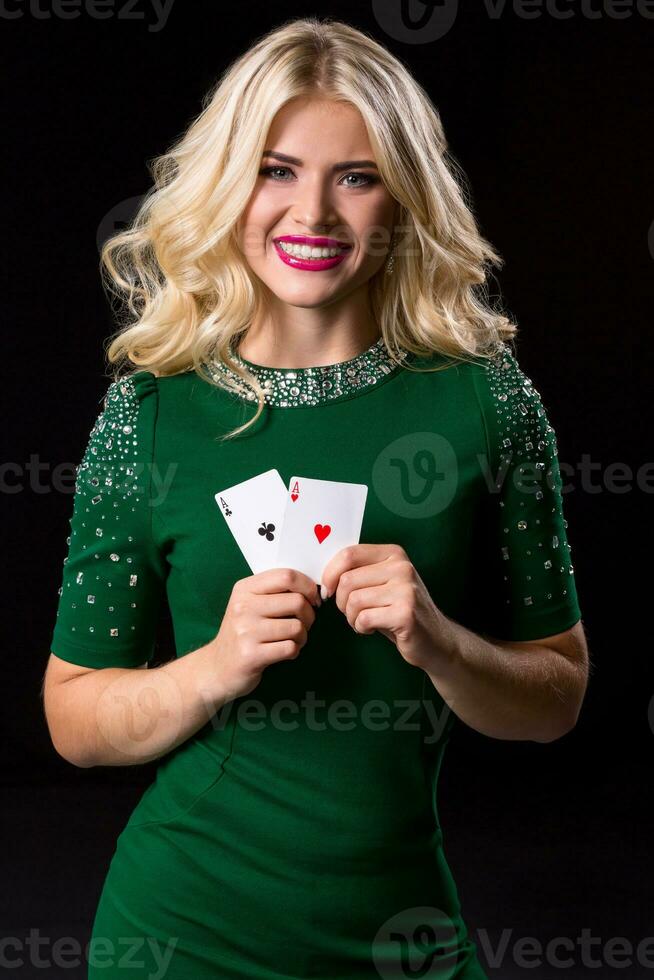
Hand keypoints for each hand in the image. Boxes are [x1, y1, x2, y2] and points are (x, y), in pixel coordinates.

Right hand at [208, 568, 320, 702]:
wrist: (216, 668)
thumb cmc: (242, 633)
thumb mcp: (250, 604)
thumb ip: (276, 592)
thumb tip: (315, 590)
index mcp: (244, 589)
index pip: (286, 576)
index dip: (308, 587)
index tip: (312, 599)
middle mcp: (243, 607)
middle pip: (297, 602)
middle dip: (309, 615)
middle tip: (303, 624)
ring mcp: (245, 631)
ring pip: (297, 627)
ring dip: (302, 637)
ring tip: (292, 640)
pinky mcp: (251, 655)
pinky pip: (290, 648)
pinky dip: (294, 651)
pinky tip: (284, 652)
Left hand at [320, 544, 454, 672]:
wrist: (435, 640)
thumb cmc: (399, 611)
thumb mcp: (382, 583)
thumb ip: (358, 572)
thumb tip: (323, 576)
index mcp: (394, 554)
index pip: (349, 554)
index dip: (330, 574)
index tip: (328, 591)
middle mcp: (402, 567)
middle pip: (347, 580)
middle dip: (342, 601)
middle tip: (352, 612)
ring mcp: (406, 590)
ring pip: (354, 600)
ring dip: (352, 617)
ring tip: (364, 621)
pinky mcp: (405, 613)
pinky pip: (364, 619)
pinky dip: (361, 628)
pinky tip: (372, 629)